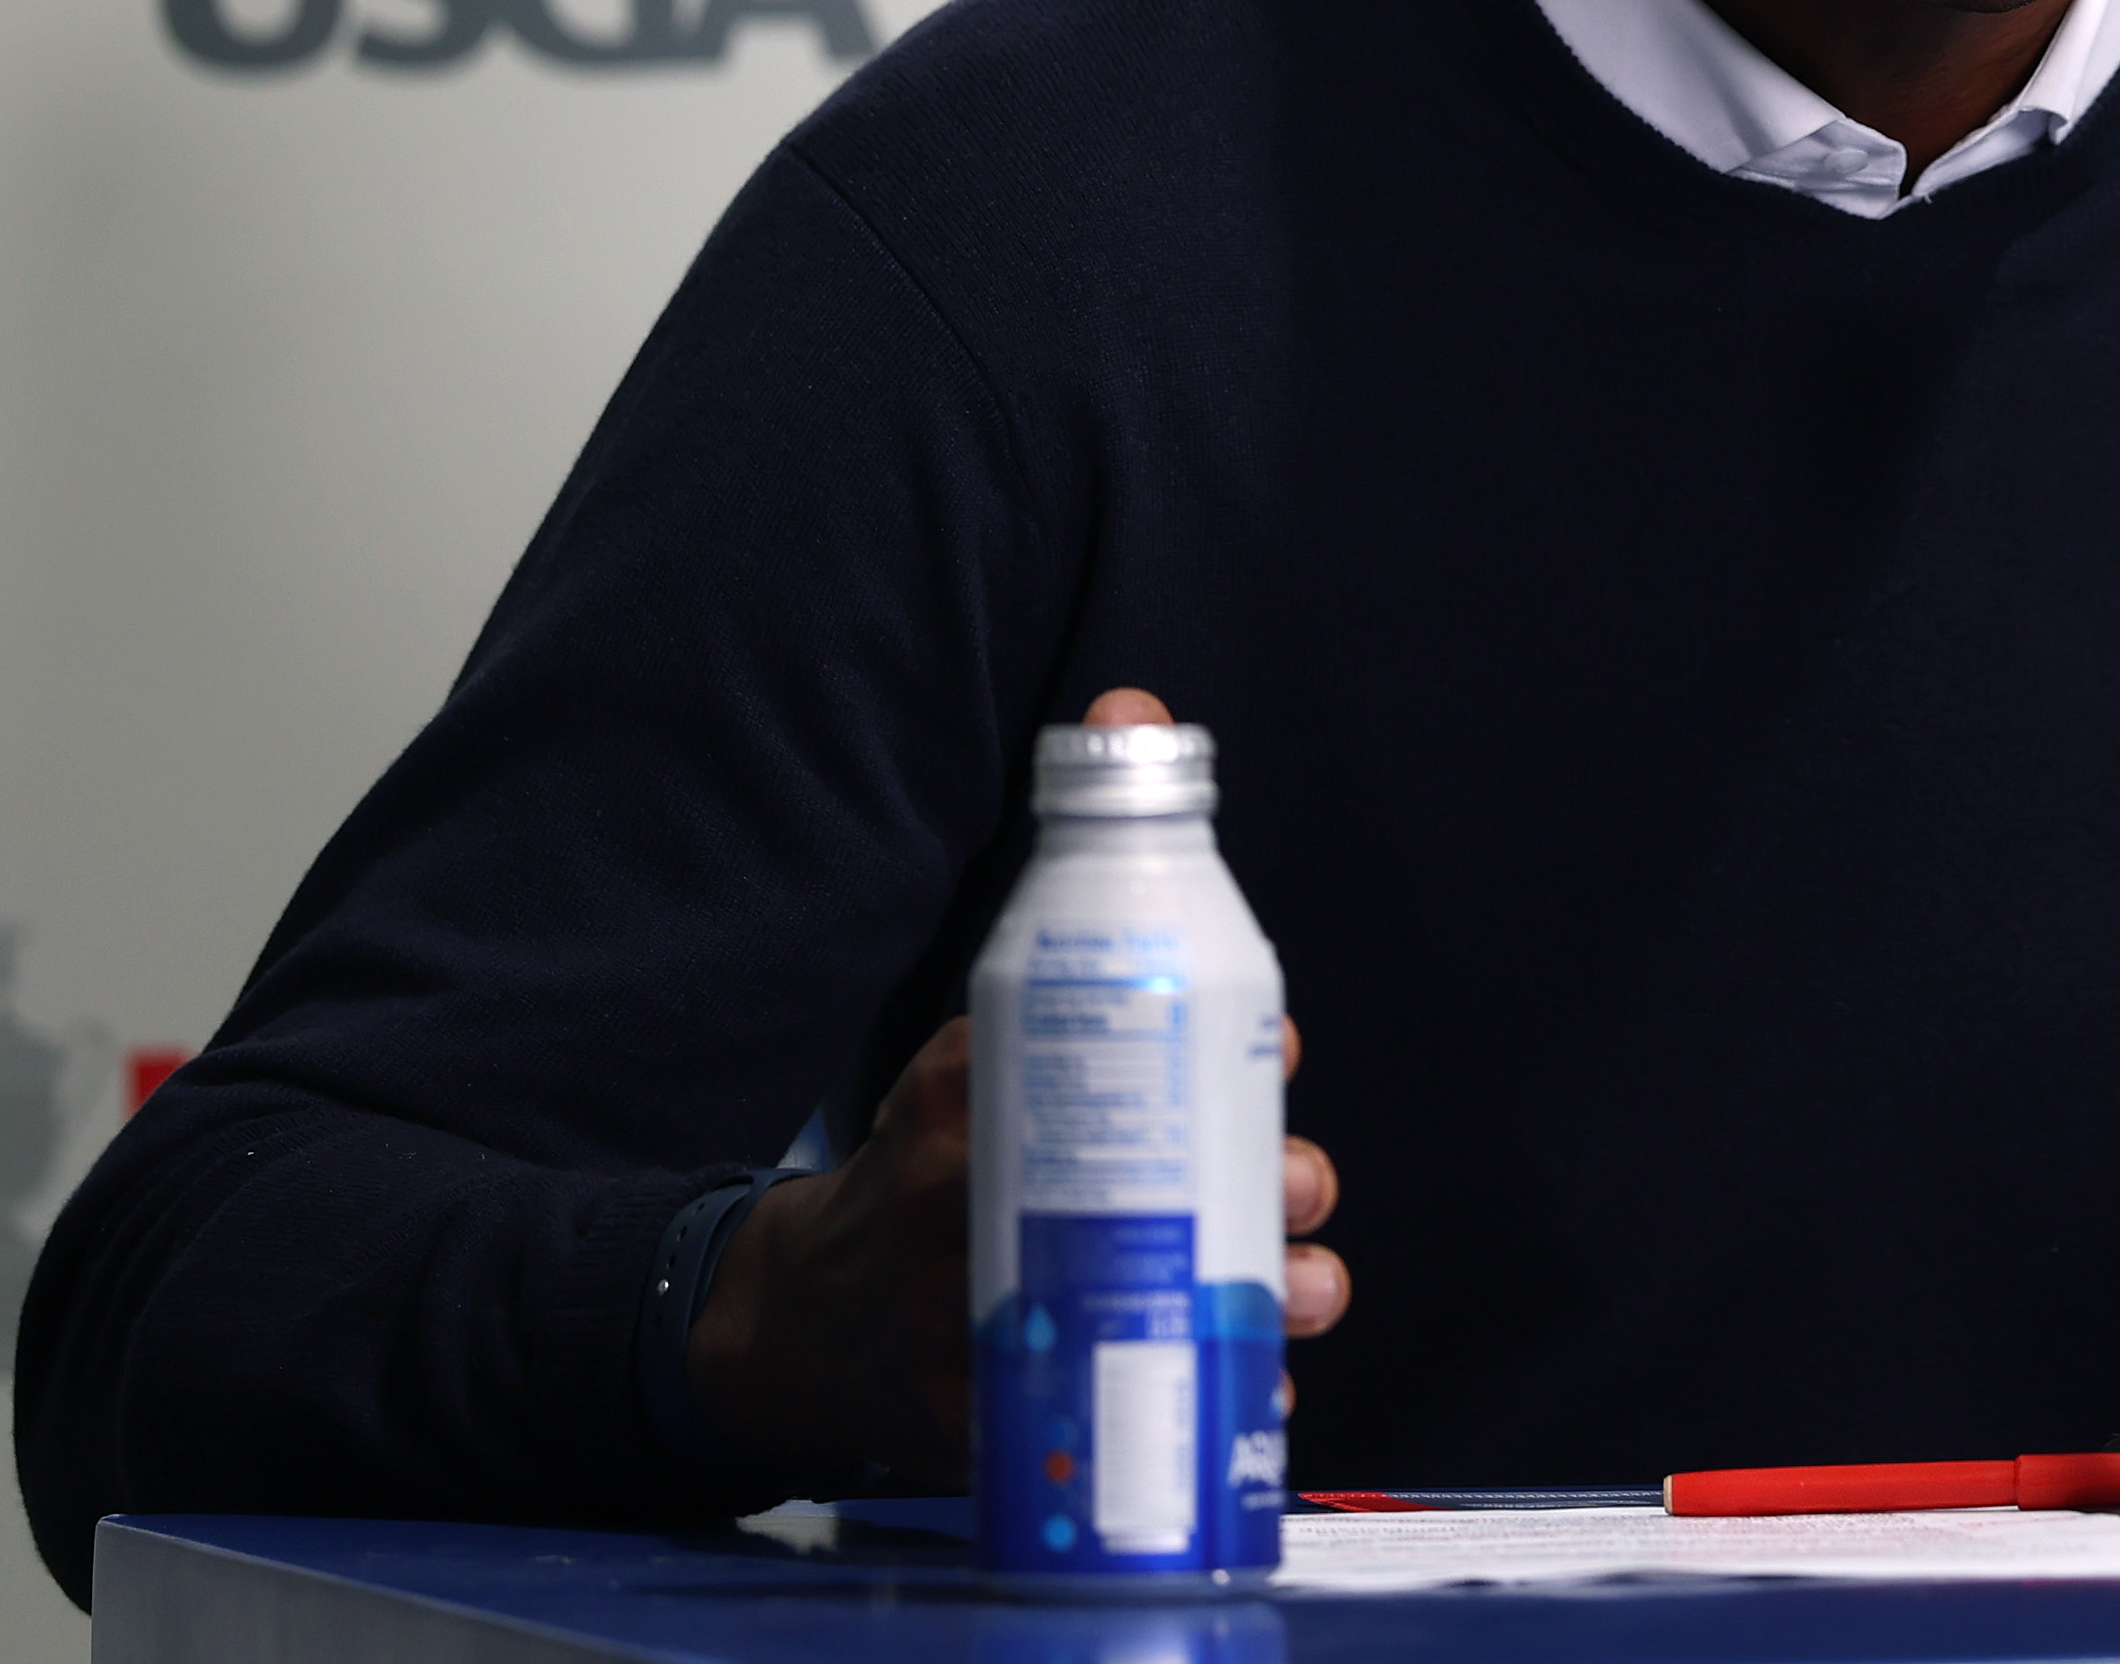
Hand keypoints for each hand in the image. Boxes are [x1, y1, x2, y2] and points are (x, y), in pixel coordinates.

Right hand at [687, 687, 1349, 1487]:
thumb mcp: (988, 1010)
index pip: (1069, 1049)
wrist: (806, 1314)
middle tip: (1308, 1182)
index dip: (1202, 1048)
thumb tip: (1132, 700)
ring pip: (1127, 1313)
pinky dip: (1197, 1410)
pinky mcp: (982, 1420)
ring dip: (1248, 1304)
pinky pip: (1103, 1414)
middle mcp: (949, 1205)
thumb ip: (1078, 883)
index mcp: (950, 1091)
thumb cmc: (938, 1139)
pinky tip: (1265, 1406)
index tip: (1287, 1050)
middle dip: (1246, 1190)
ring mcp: (962, 1322)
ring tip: (1314, 1290)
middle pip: (1115, 1196)